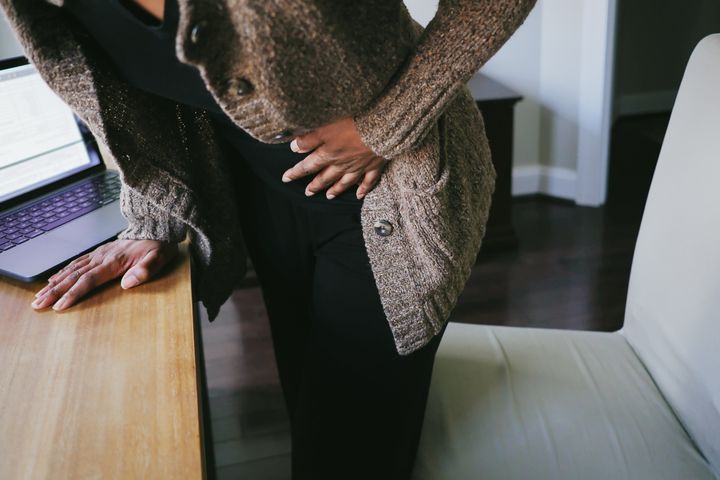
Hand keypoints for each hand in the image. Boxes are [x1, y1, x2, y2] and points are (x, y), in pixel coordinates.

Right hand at [31, 239, 178, 310]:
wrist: (156, 228)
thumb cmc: (159, 246)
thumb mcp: (159, 259)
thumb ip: (145, 270)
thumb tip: (127, 284)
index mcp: (114, 262)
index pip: (89, 280)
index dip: (73, 294)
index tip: (59, 306)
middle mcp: (102, 257)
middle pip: (73, 277)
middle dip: (54, 292)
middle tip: (38, 305)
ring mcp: (99, 254)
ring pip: (71, 270)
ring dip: (54, 284)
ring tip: (39, 296)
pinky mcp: (99, 252)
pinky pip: (77, 262)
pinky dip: (62, 272)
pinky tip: (53, 279)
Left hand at [283, 116, 387, 199]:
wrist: (382, 127)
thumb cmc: (352, 124)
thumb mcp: (325, 128)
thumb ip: (309, 139)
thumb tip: (294, 148)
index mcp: (328, 154)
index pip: (308, 166)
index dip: (296, 172)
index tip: (286, 178)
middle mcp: (341, 164)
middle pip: (325, 177)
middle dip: (315, 185)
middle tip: (307, 192)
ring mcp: (358, 167)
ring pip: (344, 182)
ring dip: (335, 190)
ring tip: (329, 196)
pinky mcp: (374, 166)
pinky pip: (368, 182)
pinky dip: (363, 190)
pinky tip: (359, 196)